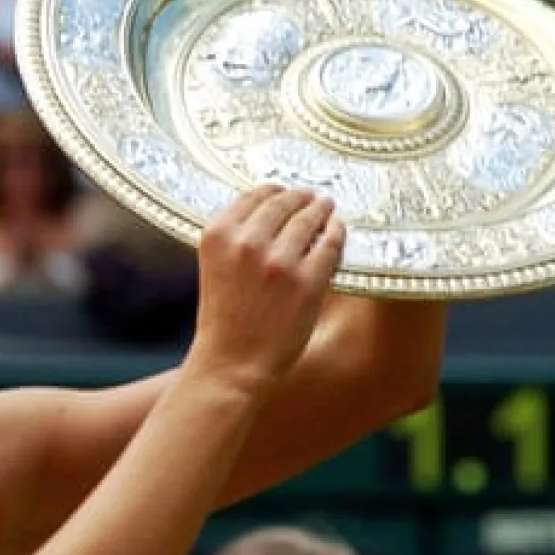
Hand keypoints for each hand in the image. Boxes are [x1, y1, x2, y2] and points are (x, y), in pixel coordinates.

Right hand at [189, 186, 346, 394]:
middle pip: (283, 202)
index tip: (285, 190)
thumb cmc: (223, 319)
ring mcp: (279, 261)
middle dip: (301, 196)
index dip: (274, 190)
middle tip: (312, 196)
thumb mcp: (215, 266)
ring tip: (328, 208)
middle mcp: (247, 242)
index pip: (253, 195)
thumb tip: (270, 213)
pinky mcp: (307, 281)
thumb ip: (235, 239)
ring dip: (321, 210)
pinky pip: (329, 245)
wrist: (231, 364)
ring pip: (309, 220)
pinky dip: (336, 234)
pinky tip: (338, 231)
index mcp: (218, 235)